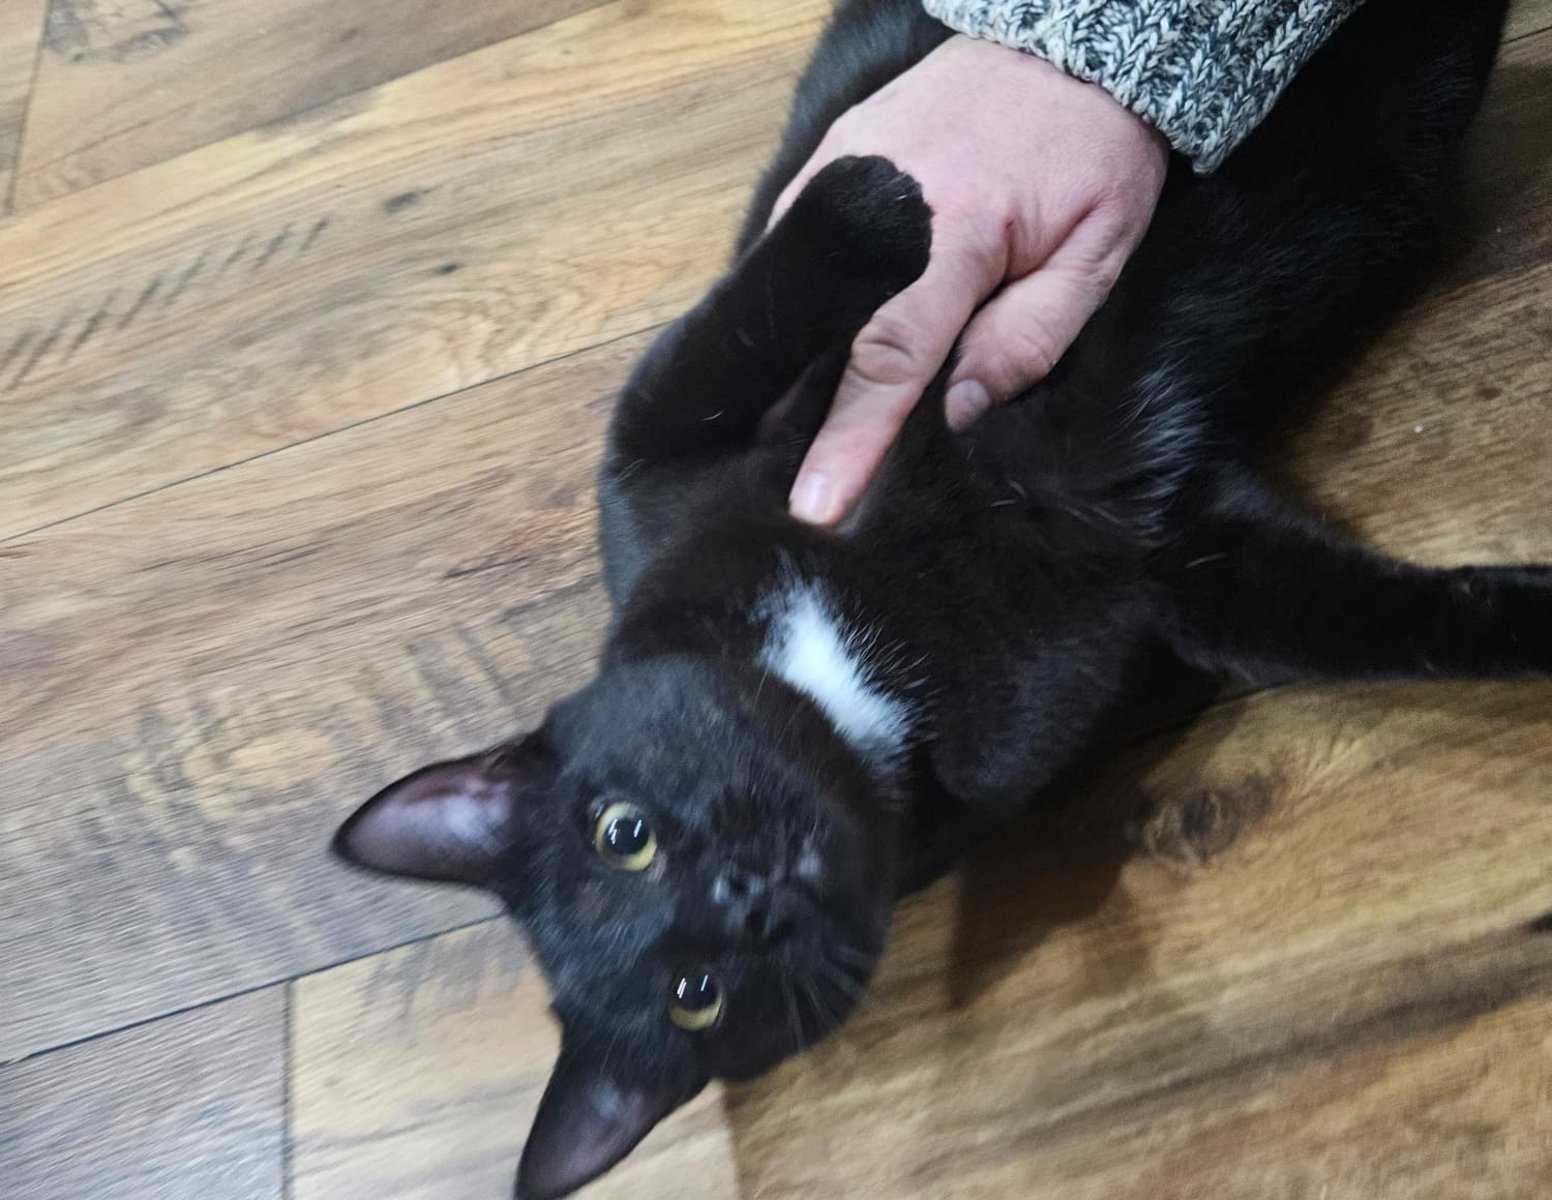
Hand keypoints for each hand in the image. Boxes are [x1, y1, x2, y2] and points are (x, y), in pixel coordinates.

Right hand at [773, 35, 1168, 524]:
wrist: (1066, 43)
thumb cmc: (1092, 153)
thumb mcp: (1096, 255)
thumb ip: (1026, 339)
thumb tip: (954, 413)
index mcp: (951, 234)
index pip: (888, 361)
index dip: (849, 440)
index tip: (816, 503)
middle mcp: (873, 202)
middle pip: (822, 335)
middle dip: (797, 418)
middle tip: (777, 488)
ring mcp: (837, 174)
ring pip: (795, 293)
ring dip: (785, 366)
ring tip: (772, 435)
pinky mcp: (825, 160)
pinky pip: (793, 251)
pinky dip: (792, 308)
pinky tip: (790, 354)